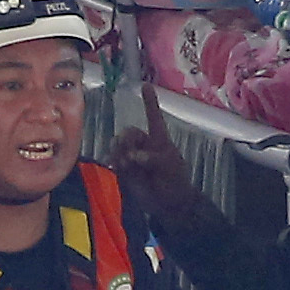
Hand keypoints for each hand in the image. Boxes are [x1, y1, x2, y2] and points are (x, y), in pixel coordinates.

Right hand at [108, 80, 211, 227]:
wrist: (169, 204)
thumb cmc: (175, 181)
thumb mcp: (170, 166)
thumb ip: (153, 158)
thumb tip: (133, 156)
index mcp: (158, 139)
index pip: (153, 117)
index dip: (149, 102)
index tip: (145, 85)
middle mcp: (143, 145)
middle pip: (129, 133)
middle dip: (127, 139)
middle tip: (131, 153)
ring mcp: (132, 158)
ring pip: (119, 145)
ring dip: (120, 150)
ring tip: (127, 162)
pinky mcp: (124, 170)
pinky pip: (114, 160)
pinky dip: (115, 161)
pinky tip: (119, 167)